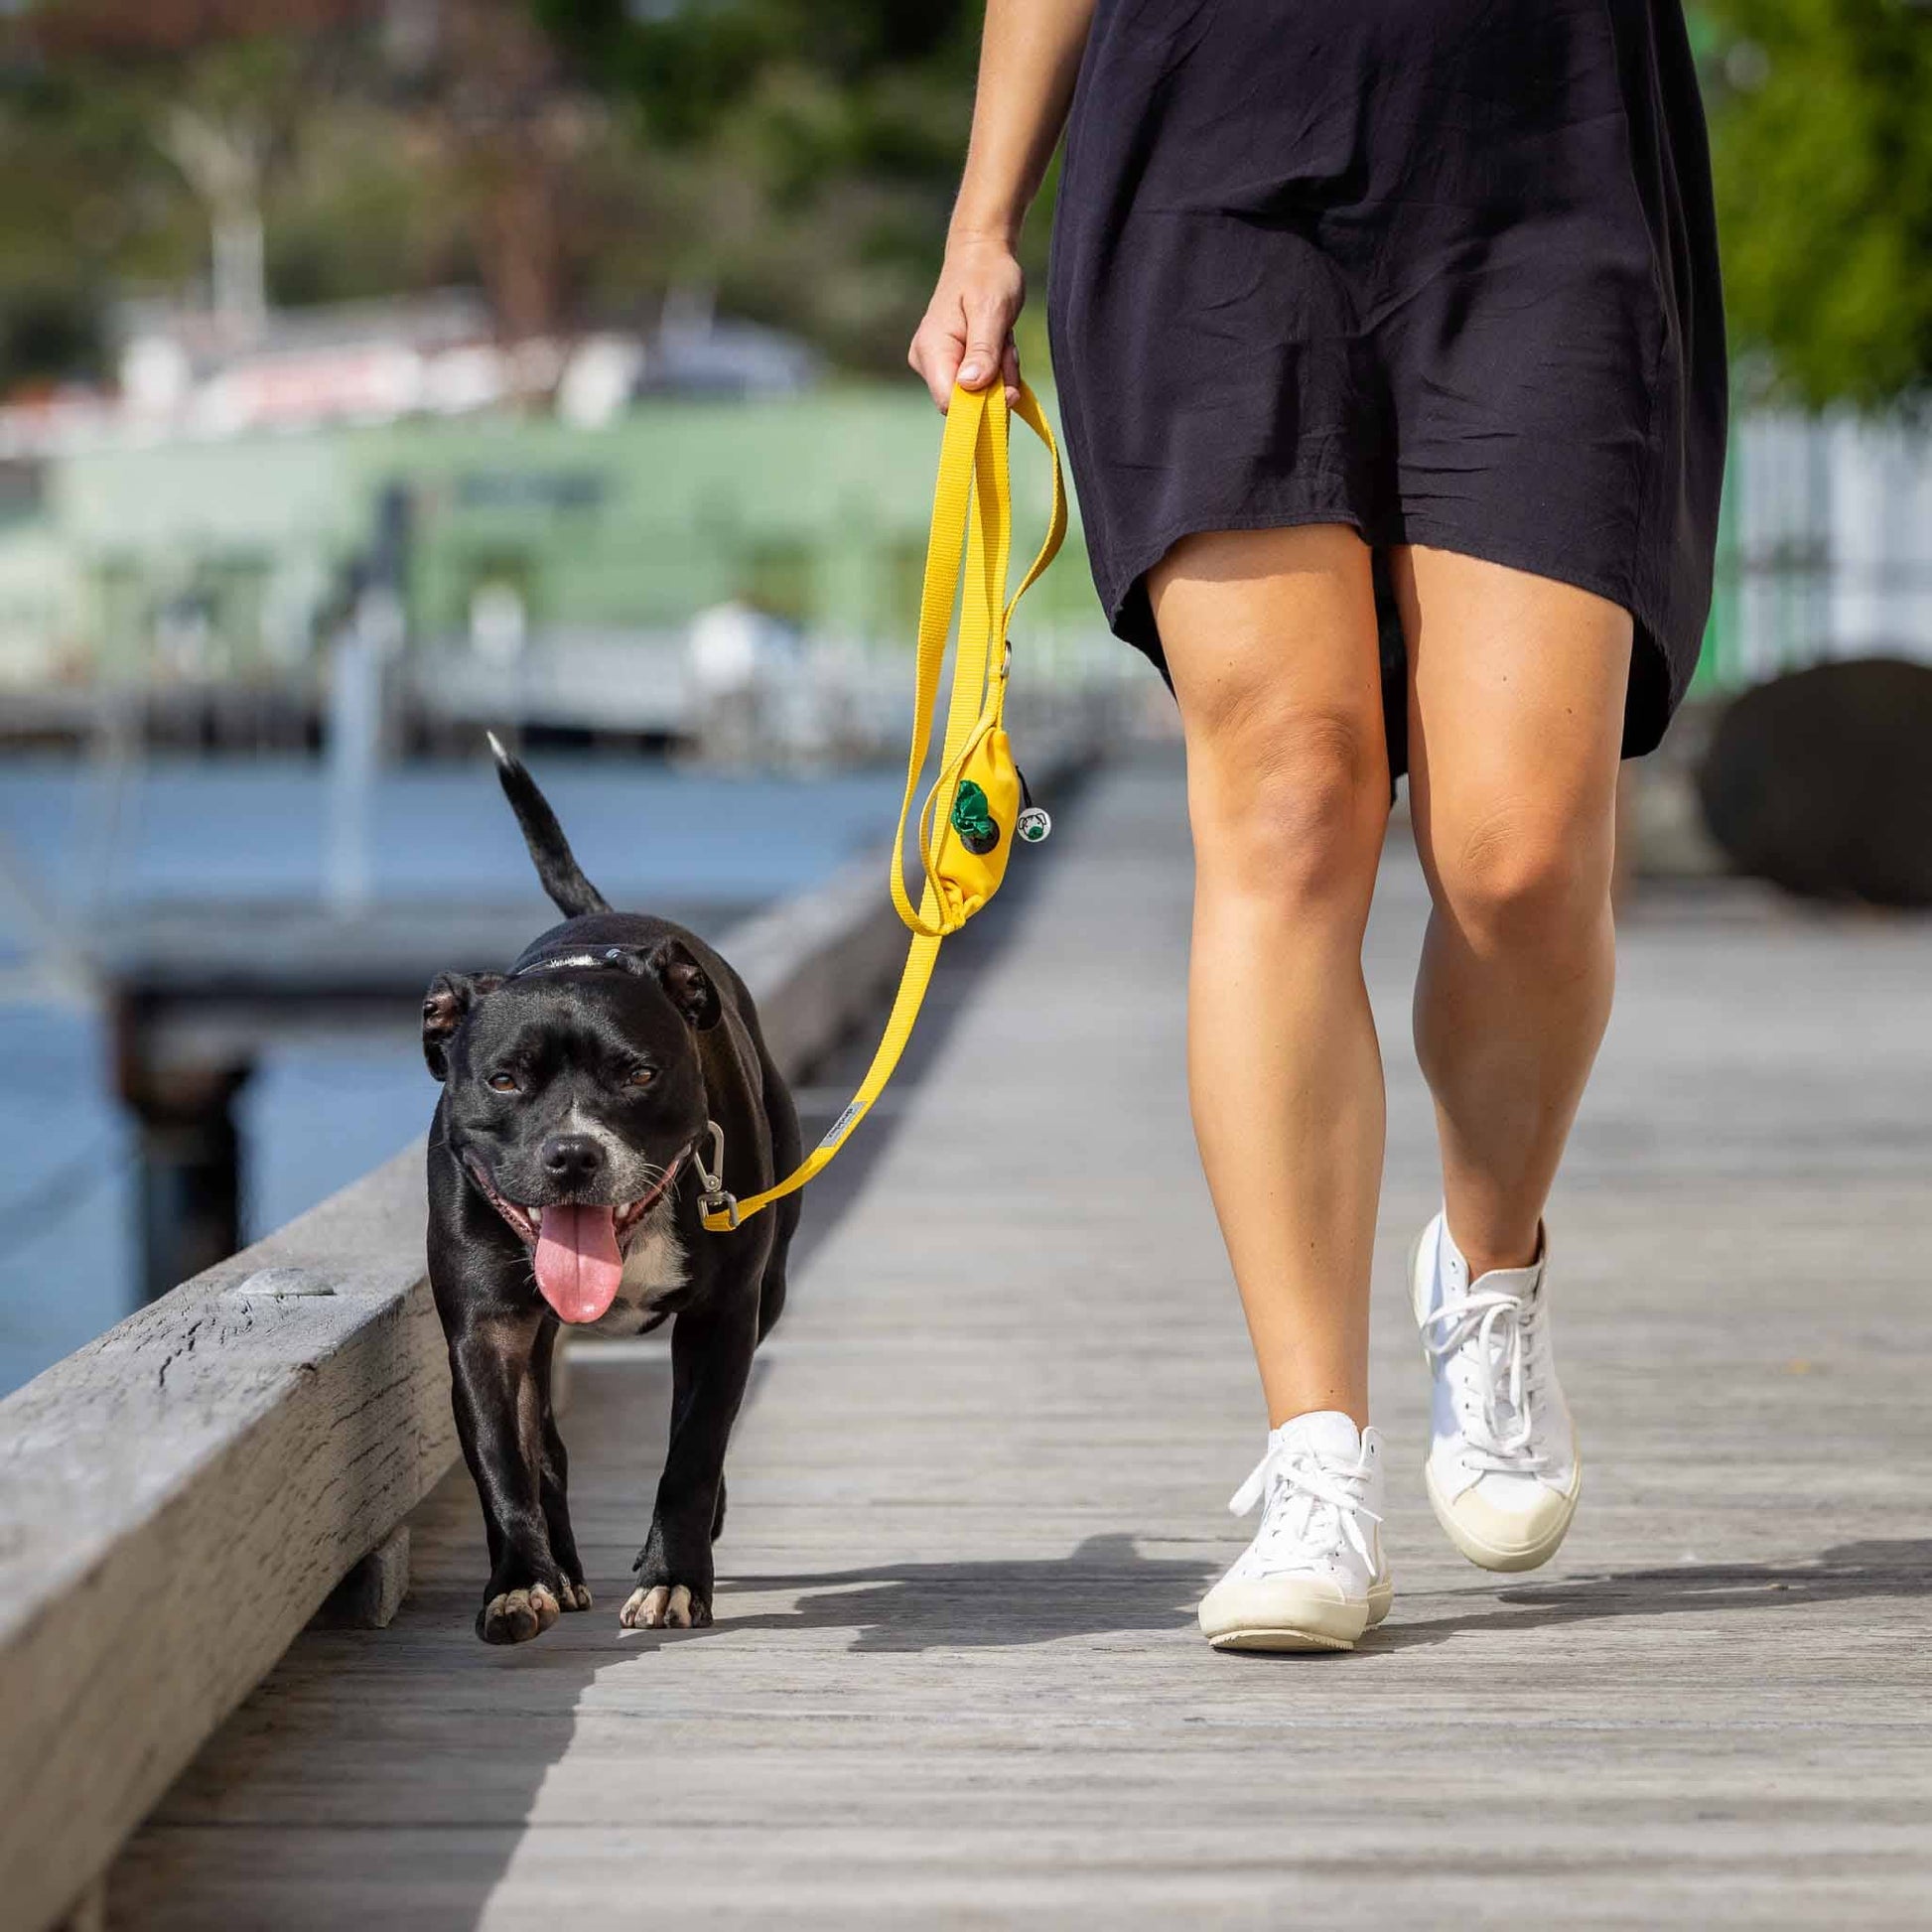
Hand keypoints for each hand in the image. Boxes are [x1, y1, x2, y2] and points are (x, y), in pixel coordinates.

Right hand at [908, 235, 1024, 411]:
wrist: (981, 254)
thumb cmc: (987, 276)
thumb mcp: (991, 312)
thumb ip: (982, 350)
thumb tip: (970, 386)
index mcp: (931, 350)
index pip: (949, 403)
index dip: (981, 406)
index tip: (1009, 390)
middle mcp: (927, 361)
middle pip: (966, 402)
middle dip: (996, 385)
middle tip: (1006, 347)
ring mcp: (937, 363)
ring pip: (976, 394)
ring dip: (1001, 373)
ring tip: (1003, 339)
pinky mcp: (950, 363)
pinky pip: (979, 383)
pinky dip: (997, 369)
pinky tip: (999, 344)